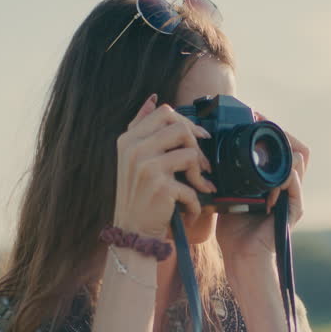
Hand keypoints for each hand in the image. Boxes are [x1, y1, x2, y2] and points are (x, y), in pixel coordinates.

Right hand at [112, 94, 217, 237]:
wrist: (132, 232)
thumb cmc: (138, 196)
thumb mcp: (132, 159)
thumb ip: (141, 128)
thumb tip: (153, 99)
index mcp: (128, 139)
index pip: (164, 112)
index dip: (187, 123)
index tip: (198, 138)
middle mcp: (134, 149)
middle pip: (180, 128)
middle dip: (197, 146)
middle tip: (202, 166)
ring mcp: (146, 167)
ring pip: (189, 153)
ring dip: (200, 173)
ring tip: (198, 187)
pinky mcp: (160, 187)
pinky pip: (192, 185)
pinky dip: (195, 201)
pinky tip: (189, 211)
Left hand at [216, 115, 308, 262]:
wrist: (241, 255)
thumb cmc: (233, 227)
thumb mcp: (227, 190)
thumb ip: (228, 171)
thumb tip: (211, 146)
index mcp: (274, 178)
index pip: (284, 145)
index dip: (273, 129)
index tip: (255, 116)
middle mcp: (288, 184)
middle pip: (297, 147)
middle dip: (280, 132)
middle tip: (260, 122)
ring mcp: (294, 195)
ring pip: (300, 159)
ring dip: (283, 148)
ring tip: (264, 142)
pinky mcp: (295, 209)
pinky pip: (295, 183)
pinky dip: (284, 174)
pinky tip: (267, 171)